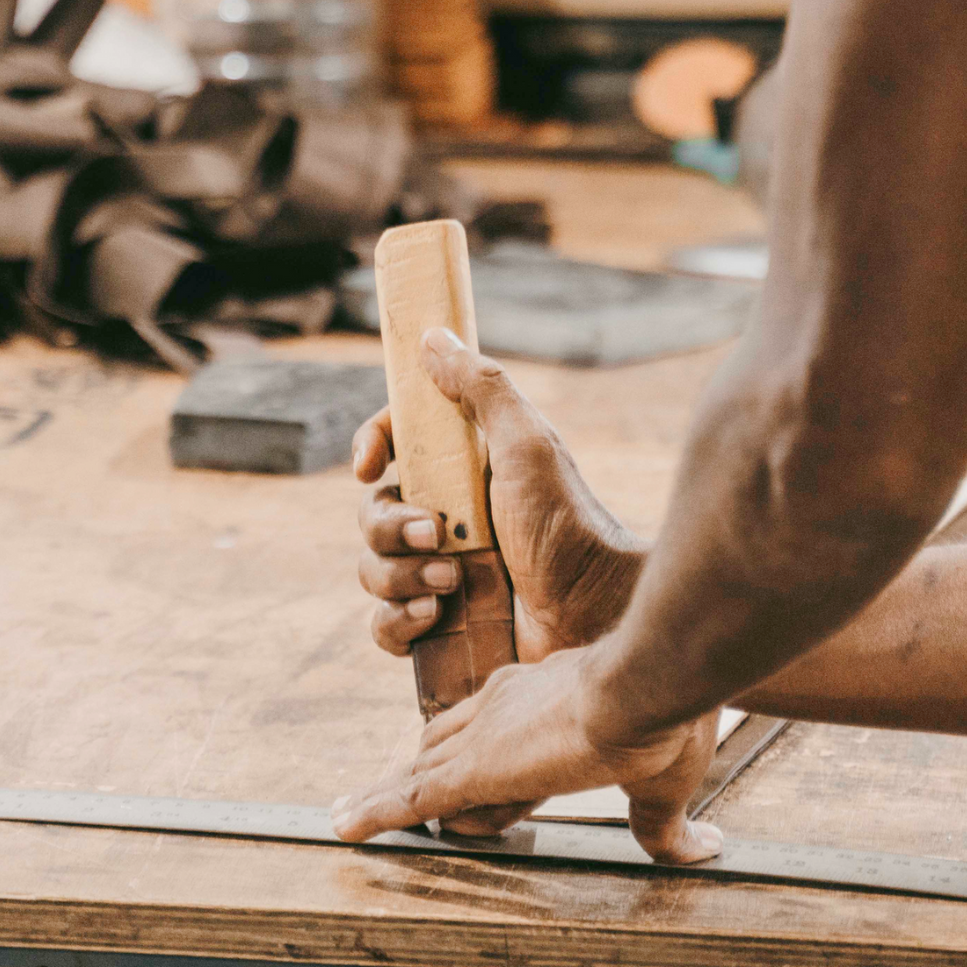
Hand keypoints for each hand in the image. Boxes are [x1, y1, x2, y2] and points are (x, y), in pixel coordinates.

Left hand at [333, 647, 722, 863]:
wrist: (647, 686)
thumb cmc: (664, 720)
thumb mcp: (662, 783)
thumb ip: (664, 823)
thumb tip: (700, 851)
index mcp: (545, 703)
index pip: (496, 741)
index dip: (483, 778)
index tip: (470, 805)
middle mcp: (505, 710)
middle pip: (449, 750)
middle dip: (429, 782)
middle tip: (402, 808)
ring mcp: (485, 738)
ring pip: (423, 771)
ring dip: (393, 797)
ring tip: (352, 817)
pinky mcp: (475, 769)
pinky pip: (410, 797)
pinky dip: (376, 814)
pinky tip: (344, 827)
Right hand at [352, 329, 644, 661]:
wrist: (598, 615)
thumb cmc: (570, 525)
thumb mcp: (527, 445)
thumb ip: (482, 389)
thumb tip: (433, 337)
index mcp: (465, 472)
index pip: (396, 446)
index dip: (373, 447)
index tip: (368, 465)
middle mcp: (450, 520)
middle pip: (373, 512)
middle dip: (391, 526)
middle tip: (437, 535)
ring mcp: (442, 575)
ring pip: (373, 569)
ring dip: (400, 575)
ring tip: (452, 582)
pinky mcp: (441, 628)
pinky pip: (384, 624)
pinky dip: (397, 622)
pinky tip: (434, 617)